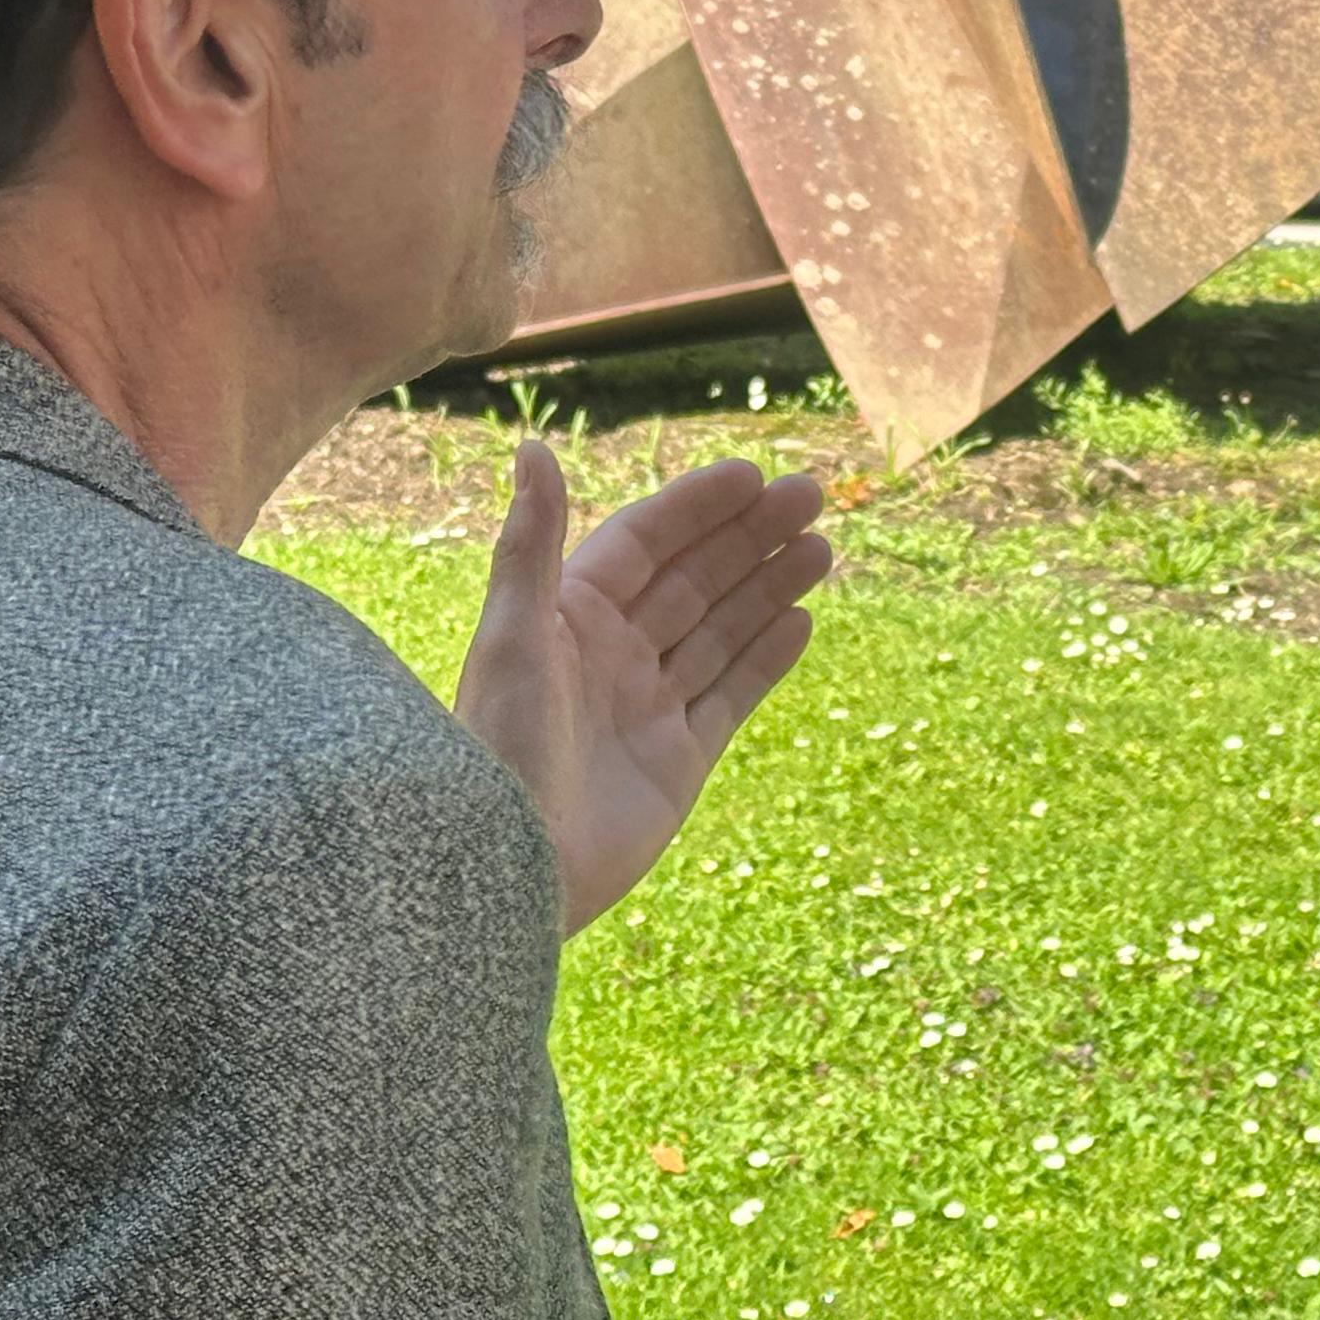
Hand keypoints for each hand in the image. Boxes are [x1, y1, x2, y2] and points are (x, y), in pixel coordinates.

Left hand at [454, 441, 830, 933]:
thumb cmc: (499, 747)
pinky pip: (731, 695)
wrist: (512, 872)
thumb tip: (532, 447)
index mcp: (570, 615)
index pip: (645, 542)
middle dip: (750, 536)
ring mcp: (647, 706)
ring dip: (769, 586)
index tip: (752, 476)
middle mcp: (611, 653)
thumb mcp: (513, 635)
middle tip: (811, 496)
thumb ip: (532, 542)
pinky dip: (766, 657)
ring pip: (720, 629)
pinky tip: (802, 622)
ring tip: (821, 549)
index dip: (696, 507)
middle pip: (693, 578)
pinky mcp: (676, 760)